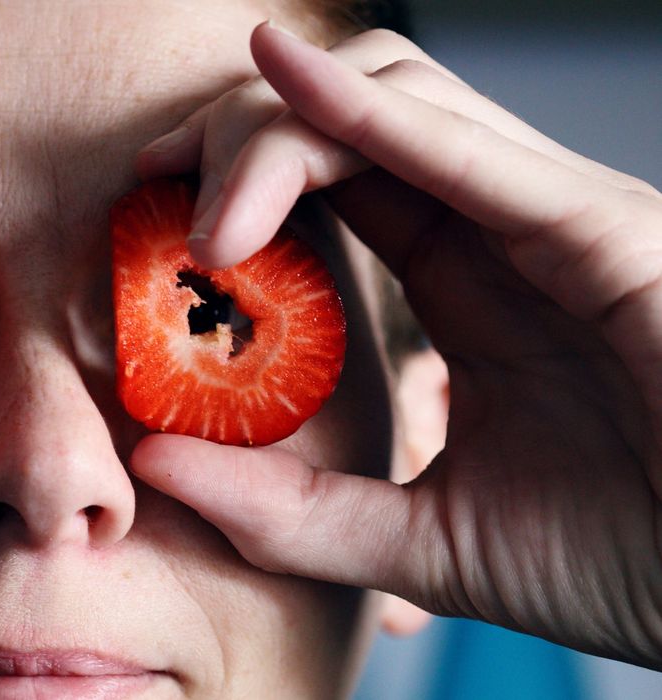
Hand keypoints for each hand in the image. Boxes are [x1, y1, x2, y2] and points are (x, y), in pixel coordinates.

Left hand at [130, 23, 661, 667]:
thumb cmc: (627, 560)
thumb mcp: (425, 543)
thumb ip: (294, 510)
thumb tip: (159, 461)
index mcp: (469, 283)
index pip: (335, 184)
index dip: (236, 175)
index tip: (149, 203)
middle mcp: (502, 234)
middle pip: (349, 123)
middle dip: (240, 130)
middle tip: (153, 181)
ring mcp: (550, 221)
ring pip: (397, 100)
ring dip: (280, 126)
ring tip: (202, 210)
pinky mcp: (601, 232)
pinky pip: (466, 150)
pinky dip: (367, 114)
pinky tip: (282, 83)